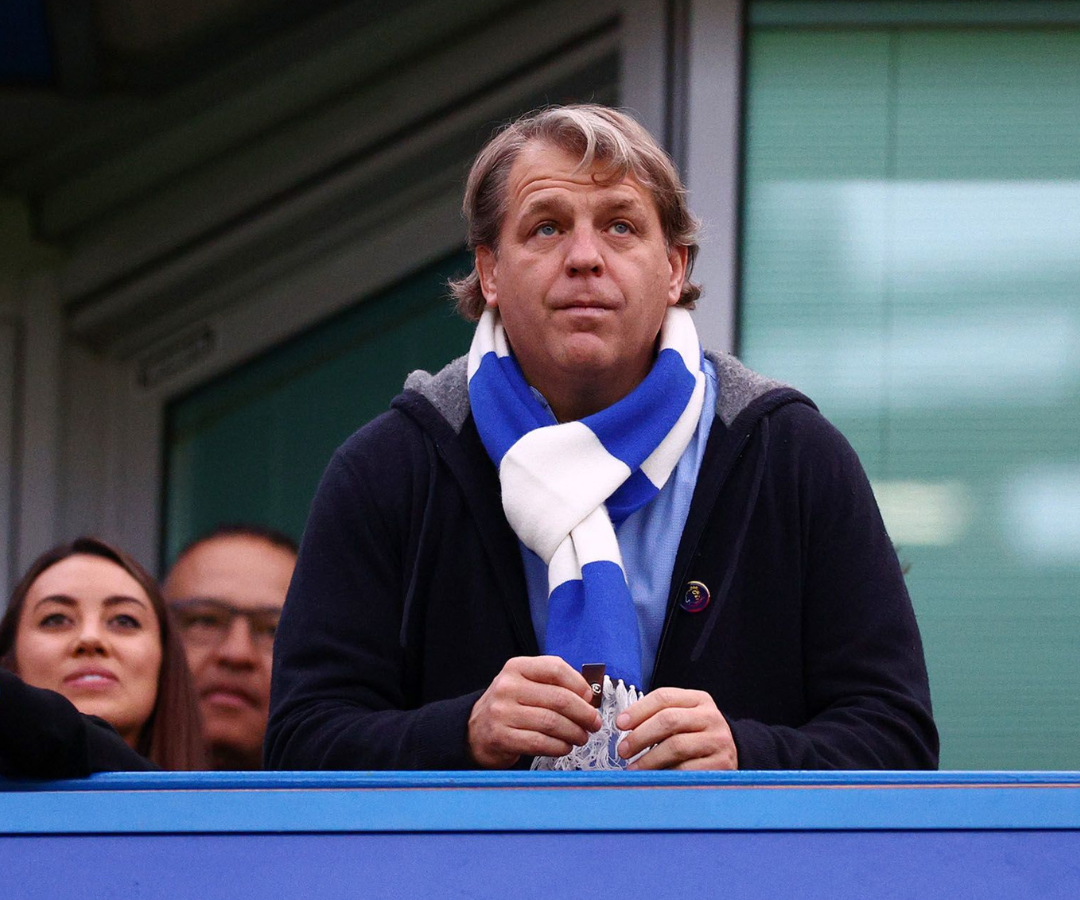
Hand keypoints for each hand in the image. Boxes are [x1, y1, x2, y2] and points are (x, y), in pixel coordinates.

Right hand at [468, 656, 602, 768]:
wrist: (474, 731)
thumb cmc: (509, 706)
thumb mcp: (525, 684)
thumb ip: (553, 684)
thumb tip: (589, 695)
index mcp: (516, 667)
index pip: (556, 668)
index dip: (579, 684)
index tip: (590, 698)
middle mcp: (508, 687)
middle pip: (559, 699)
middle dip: (584, 713)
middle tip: (594, 723)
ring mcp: (503, 713)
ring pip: (553, 722)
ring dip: (574, 732)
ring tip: (581, 736)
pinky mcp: (502, 737)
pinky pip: (541, 743)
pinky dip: (559, 746)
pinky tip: (565, 746)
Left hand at [615, 687, 737, 770]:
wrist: (733, 755)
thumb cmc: (698, 736)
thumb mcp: (684, 718)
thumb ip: (658, 717)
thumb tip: (624, 726)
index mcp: (698, 699)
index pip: (664, 697)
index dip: (638, 710)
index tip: (620, 724)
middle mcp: (710, 717)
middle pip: (668, 720)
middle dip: (640, 735)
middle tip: (623, 750)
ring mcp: (718, 740)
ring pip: (676, 746)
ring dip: (649, 759)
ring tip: (633, 768)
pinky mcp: (721, 765)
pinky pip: (687, 769)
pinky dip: (666, 774)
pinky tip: (654, 778)